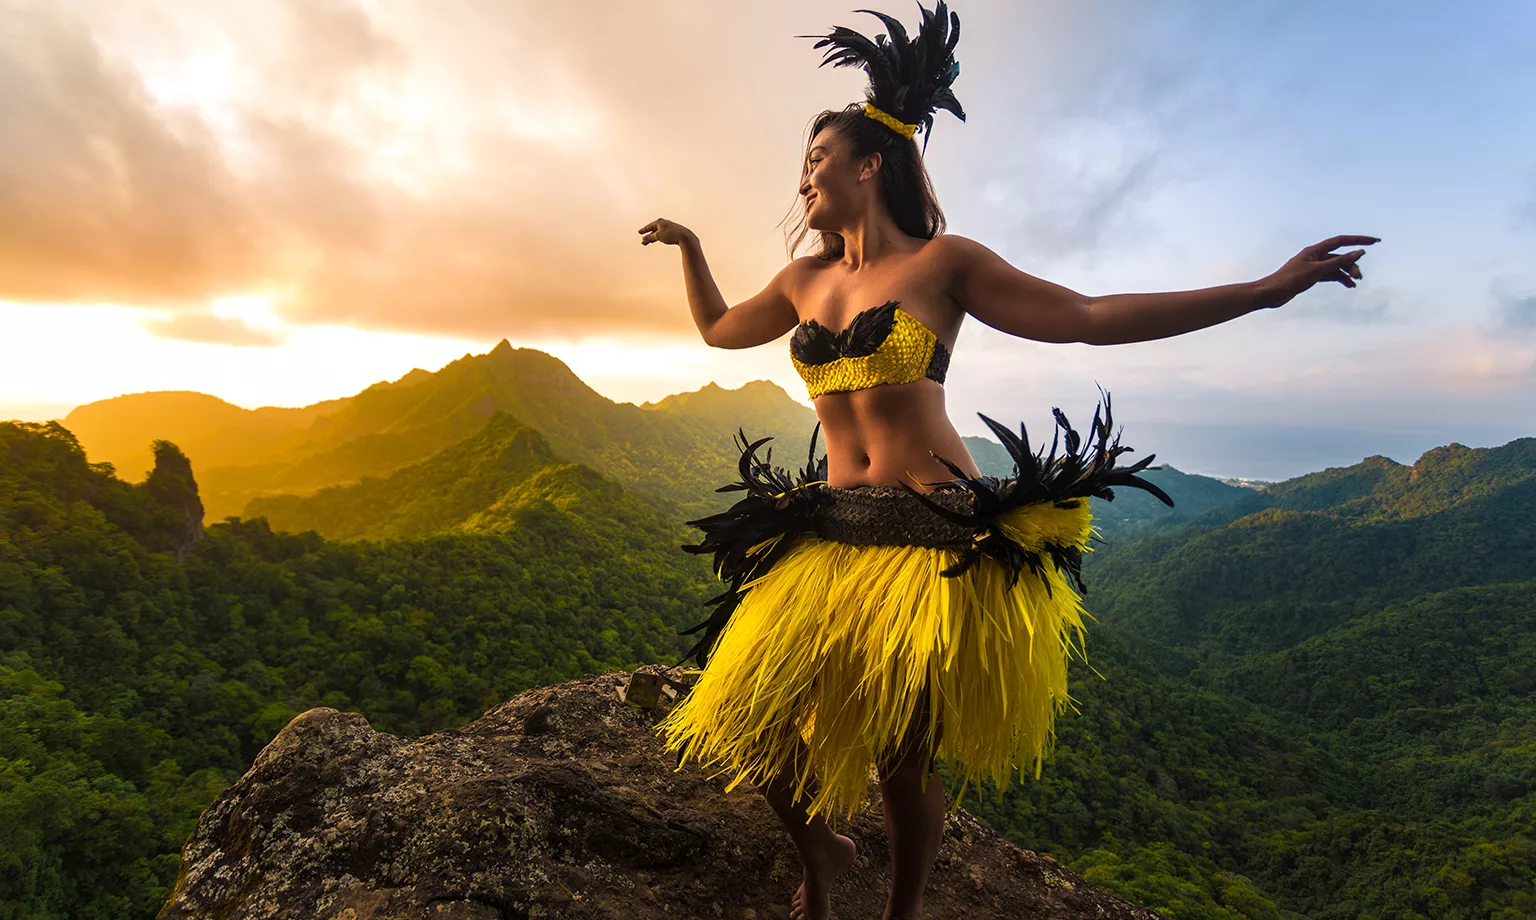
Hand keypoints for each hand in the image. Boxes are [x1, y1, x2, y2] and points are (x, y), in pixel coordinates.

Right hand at [638, 218, 693, 246]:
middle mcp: (664, 222)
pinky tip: (659, 239)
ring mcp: (669, 226)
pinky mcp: (673, 231)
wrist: (684, 237)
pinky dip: (659, 237)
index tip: (639, 232)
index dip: (644, 230)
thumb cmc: (671, 235)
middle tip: (643, 242)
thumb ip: (649, 237)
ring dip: (653, 237)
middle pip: (653, 229)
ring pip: (658, 232)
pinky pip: (663, 234)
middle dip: (648, 236)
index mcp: (659, 221)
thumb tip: (643, 239)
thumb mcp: (658, 236)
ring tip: (649, 242)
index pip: (649, 226)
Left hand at [1261, 235, 1380, 308]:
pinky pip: (1330, 275)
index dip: (1358, 240)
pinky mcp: (1311, 277)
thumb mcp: (1317, 271)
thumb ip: (1339, 262)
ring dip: (1347, 273)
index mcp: (1315, 250)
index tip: (1375, 242)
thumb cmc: (1290, 280)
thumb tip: (1359, 253)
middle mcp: (1315, 256)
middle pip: (1340, 256)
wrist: (1271, 294)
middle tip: (1359, 277)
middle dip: (1352, 264)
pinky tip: (1349, 285)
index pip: (1341, 240)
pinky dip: (1339, 279)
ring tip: (1355, 282)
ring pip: (1336, 267)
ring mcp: (1313, 267)